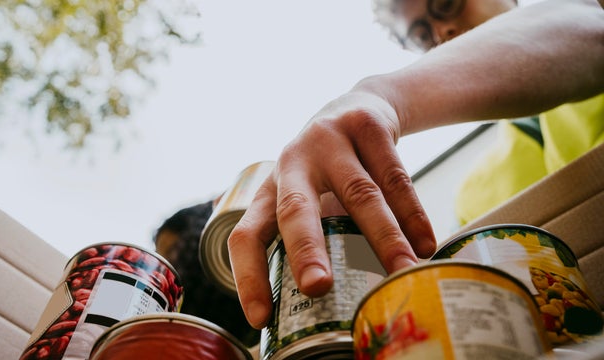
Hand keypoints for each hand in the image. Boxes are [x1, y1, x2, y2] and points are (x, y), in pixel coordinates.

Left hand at [227, 89, 436, 328]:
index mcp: (270, 189)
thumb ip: (314, 235)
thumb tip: (329, 304)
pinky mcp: (365, 125)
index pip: (246, 234)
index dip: (248, 276)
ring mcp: (328, 139)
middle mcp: (292, 162)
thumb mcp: (310, 195)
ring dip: (383, 237)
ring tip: (402, 273)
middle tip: (318, 287)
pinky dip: (412, 213)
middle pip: (294, 208)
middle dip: (305, 249)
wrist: (361, 104)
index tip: (260, 319)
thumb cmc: (330, 168)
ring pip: (358, 194)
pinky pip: (394, 176)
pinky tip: (424, 243)